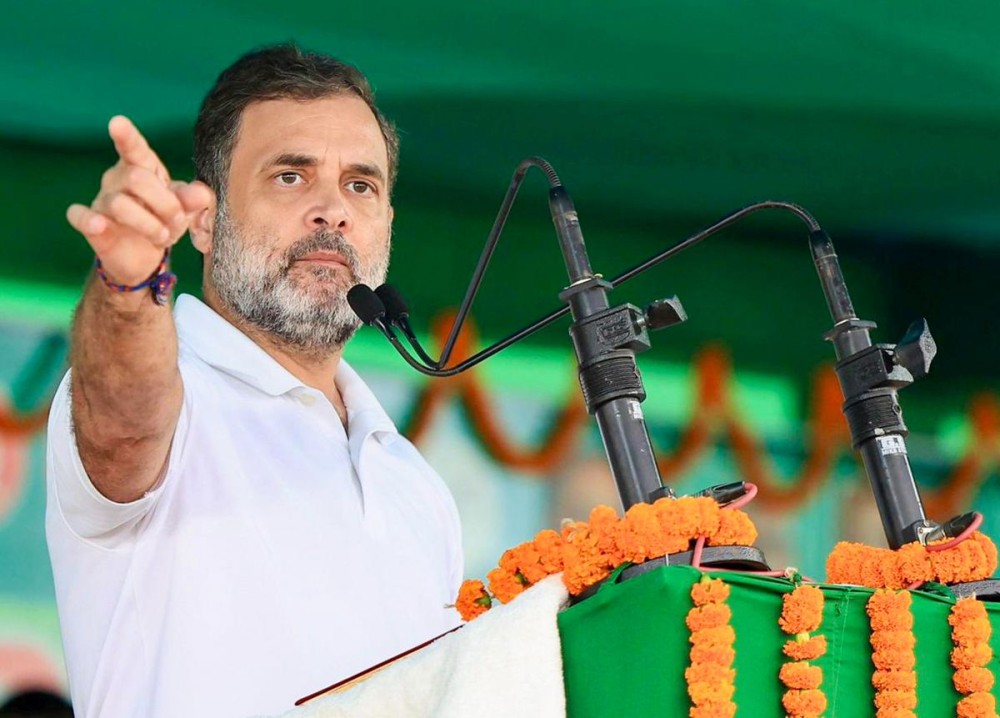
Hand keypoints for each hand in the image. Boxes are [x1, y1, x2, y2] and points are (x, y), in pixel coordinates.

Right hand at [66, 116, 213, 285]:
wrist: (146, 256)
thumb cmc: (163, 220)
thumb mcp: (184, 209)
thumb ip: (193, 199)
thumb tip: (202, 193)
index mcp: (142, 168)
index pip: (134, 149)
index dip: (127, 137)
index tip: (117, 122)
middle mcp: (118, 179)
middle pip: (136, 179)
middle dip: (164, 204)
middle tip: (176, 223)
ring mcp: (102, 200)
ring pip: (119, 204)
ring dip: (148, 224)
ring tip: (162, 237)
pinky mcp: (91, 224)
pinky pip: (79, 216)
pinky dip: (87, 220)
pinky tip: (98, 225)